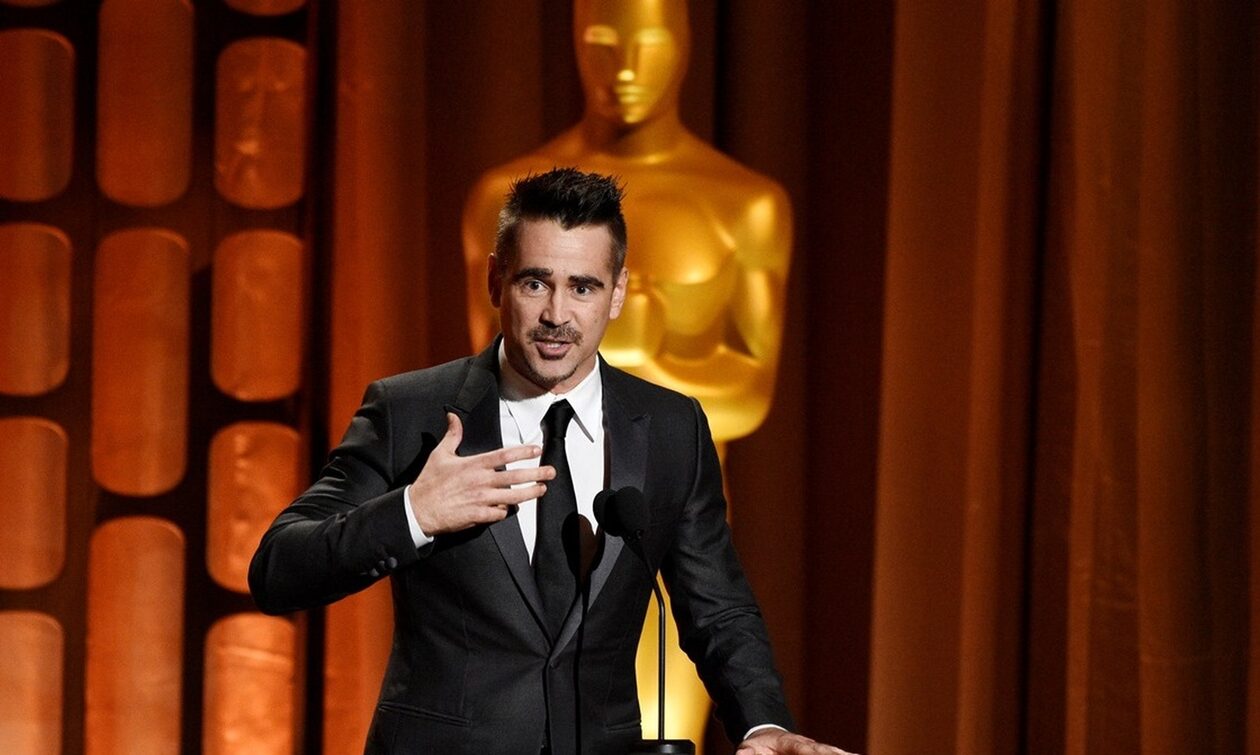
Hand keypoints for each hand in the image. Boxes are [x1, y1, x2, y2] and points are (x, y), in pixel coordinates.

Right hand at [408, 413, 554, 534]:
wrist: (418, 509)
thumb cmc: (429, 482)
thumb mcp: (439, 454)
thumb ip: (452, 435)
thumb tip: (453, 416)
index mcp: (474, 465)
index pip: (504, 455)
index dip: (523, 452)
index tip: (537, 449)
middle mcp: (481, 482)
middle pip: (515, 477)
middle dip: (536, 474)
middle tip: (551, 472)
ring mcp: (481, 500)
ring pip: (513, 497)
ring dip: (530, 493)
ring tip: (542, 489)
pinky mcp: (478, 516)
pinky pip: (500, 514)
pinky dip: (507, 511)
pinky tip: (512, 508)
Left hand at [736, 729, 856, 754]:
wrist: (766, 737)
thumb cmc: (758, 746)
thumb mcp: (748, 747)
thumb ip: (748, 752)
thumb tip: (744, 753)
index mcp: (789, 742)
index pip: (803, 748)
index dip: (815, 752)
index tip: (823, 753)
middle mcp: (807, 744)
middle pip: (825, 750)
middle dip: (836, 754)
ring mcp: (816, 749)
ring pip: (833, 752)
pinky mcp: (820, 754)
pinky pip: (834, 754)